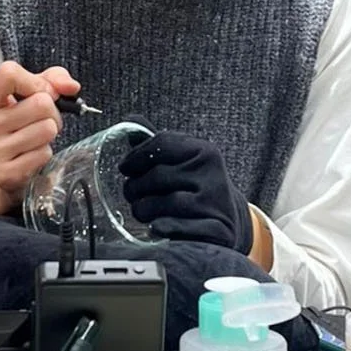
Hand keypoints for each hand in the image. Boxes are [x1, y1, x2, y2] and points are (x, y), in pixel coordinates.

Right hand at [0, 60, 80, 216]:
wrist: (7, 167)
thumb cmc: (19, 126)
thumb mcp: (31, 94)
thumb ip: (53, 79)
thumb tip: (70, 86)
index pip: (9, 74)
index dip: (36, 81)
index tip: (42, 92)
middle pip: (40, 103)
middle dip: (52, 111)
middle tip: (42, 120)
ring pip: (46, 129)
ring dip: (50, 133)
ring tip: (37, 136)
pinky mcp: (5, 172)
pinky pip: (43, 153)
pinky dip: (45, 153)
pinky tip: (32, 153)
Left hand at [119, 130, 252, 254]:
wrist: (225, 219)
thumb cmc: (193, 187)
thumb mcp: (181, 162)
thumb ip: (157, 144)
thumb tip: (129, 119)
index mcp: (204, 152)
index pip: (162, 143)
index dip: (135, 157)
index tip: (125, 168)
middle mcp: (213, 175)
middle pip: (158, 176)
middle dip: (135, 187)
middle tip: (130, 194)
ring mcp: (216, 204)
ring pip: (167, 203)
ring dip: (144, 209)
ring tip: (140, 210)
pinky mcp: (218, 230)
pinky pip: (183, 228)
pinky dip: (165, 228)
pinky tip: (155, 227)